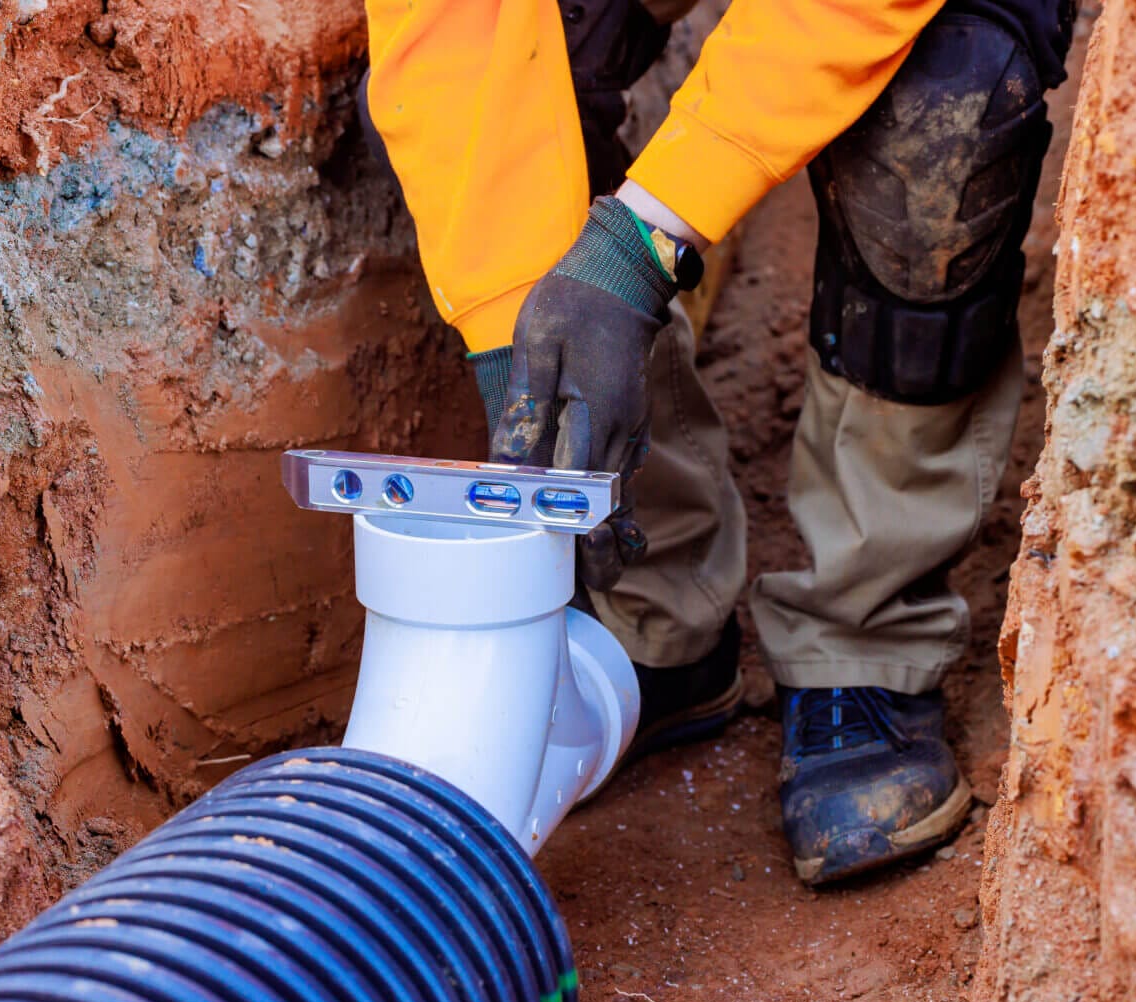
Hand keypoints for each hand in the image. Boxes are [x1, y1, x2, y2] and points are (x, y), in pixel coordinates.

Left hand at [490, 196, 677, 589]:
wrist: (620, 272)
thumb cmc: (572, 305)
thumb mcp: (537, 348)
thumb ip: (525, 409)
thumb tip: (507, 466)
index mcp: (597, 418)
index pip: (579, 492)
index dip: (565, 532)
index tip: (559, 568)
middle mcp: (620, 433)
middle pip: (608, 508)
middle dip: (598, 551)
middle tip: (586, 593)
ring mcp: (628, 430)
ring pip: (618, 496)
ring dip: (606, 534)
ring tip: (594, 579)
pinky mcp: (627, 424)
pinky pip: (620, 477)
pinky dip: (611, 507)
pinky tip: (604, 530)